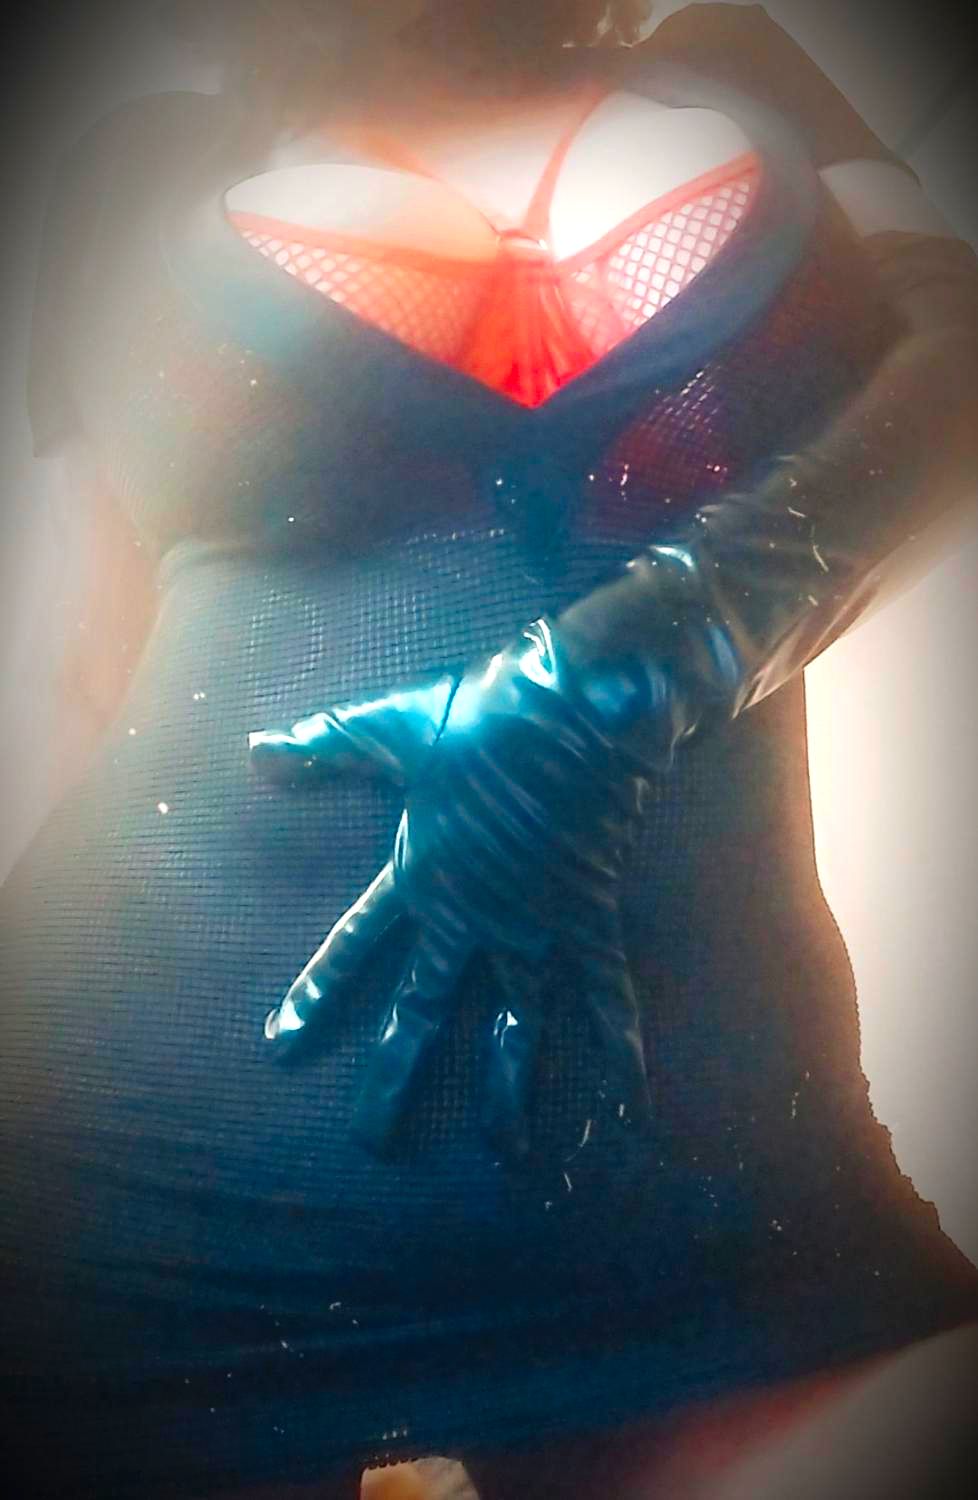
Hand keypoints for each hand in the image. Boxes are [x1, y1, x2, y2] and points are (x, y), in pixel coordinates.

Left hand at [250, 620, 652, 1159]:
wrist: (576, 710)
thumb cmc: (483, 715)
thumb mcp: (390, 726)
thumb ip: (325, 746)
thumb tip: (256, 753)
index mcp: (419, 874)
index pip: (355, 946)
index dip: (318, 992)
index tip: (282, 1044)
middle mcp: (469, 918)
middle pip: (423, 1012)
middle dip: (393, 1076)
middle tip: (371, 1142)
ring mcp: (531, 928)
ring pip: (516, 1028)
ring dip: (509, 1094)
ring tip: (505, 1156)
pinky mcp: (587, 921)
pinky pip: (606, 995)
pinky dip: (621, 1046)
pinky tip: (630, 1102)